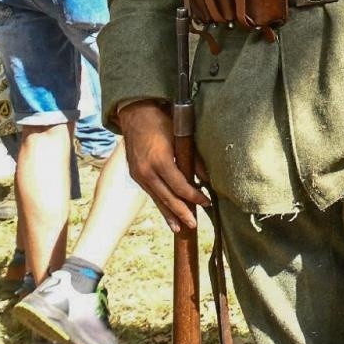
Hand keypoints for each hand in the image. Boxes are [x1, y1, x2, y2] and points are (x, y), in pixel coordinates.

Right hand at [117, 100, 210, 232]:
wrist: (135, 115)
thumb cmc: (162, 122)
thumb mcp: (181, 137)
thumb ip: (194, 158)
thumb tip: (207, 178)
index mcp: (160, 161)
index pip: (180, 186)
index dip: (194, 197)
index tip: (206, 202)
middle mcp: (147, 171)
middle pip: (167, 197)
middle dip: (181, 212)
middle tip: (193, 225)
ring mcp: (138, 175)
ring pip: (157, 199)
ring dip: (169, 214)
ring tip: (179, 229)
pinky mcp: (135, 175)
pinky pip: (151, 193)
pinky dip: (160, 204)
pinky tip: (167, 214)